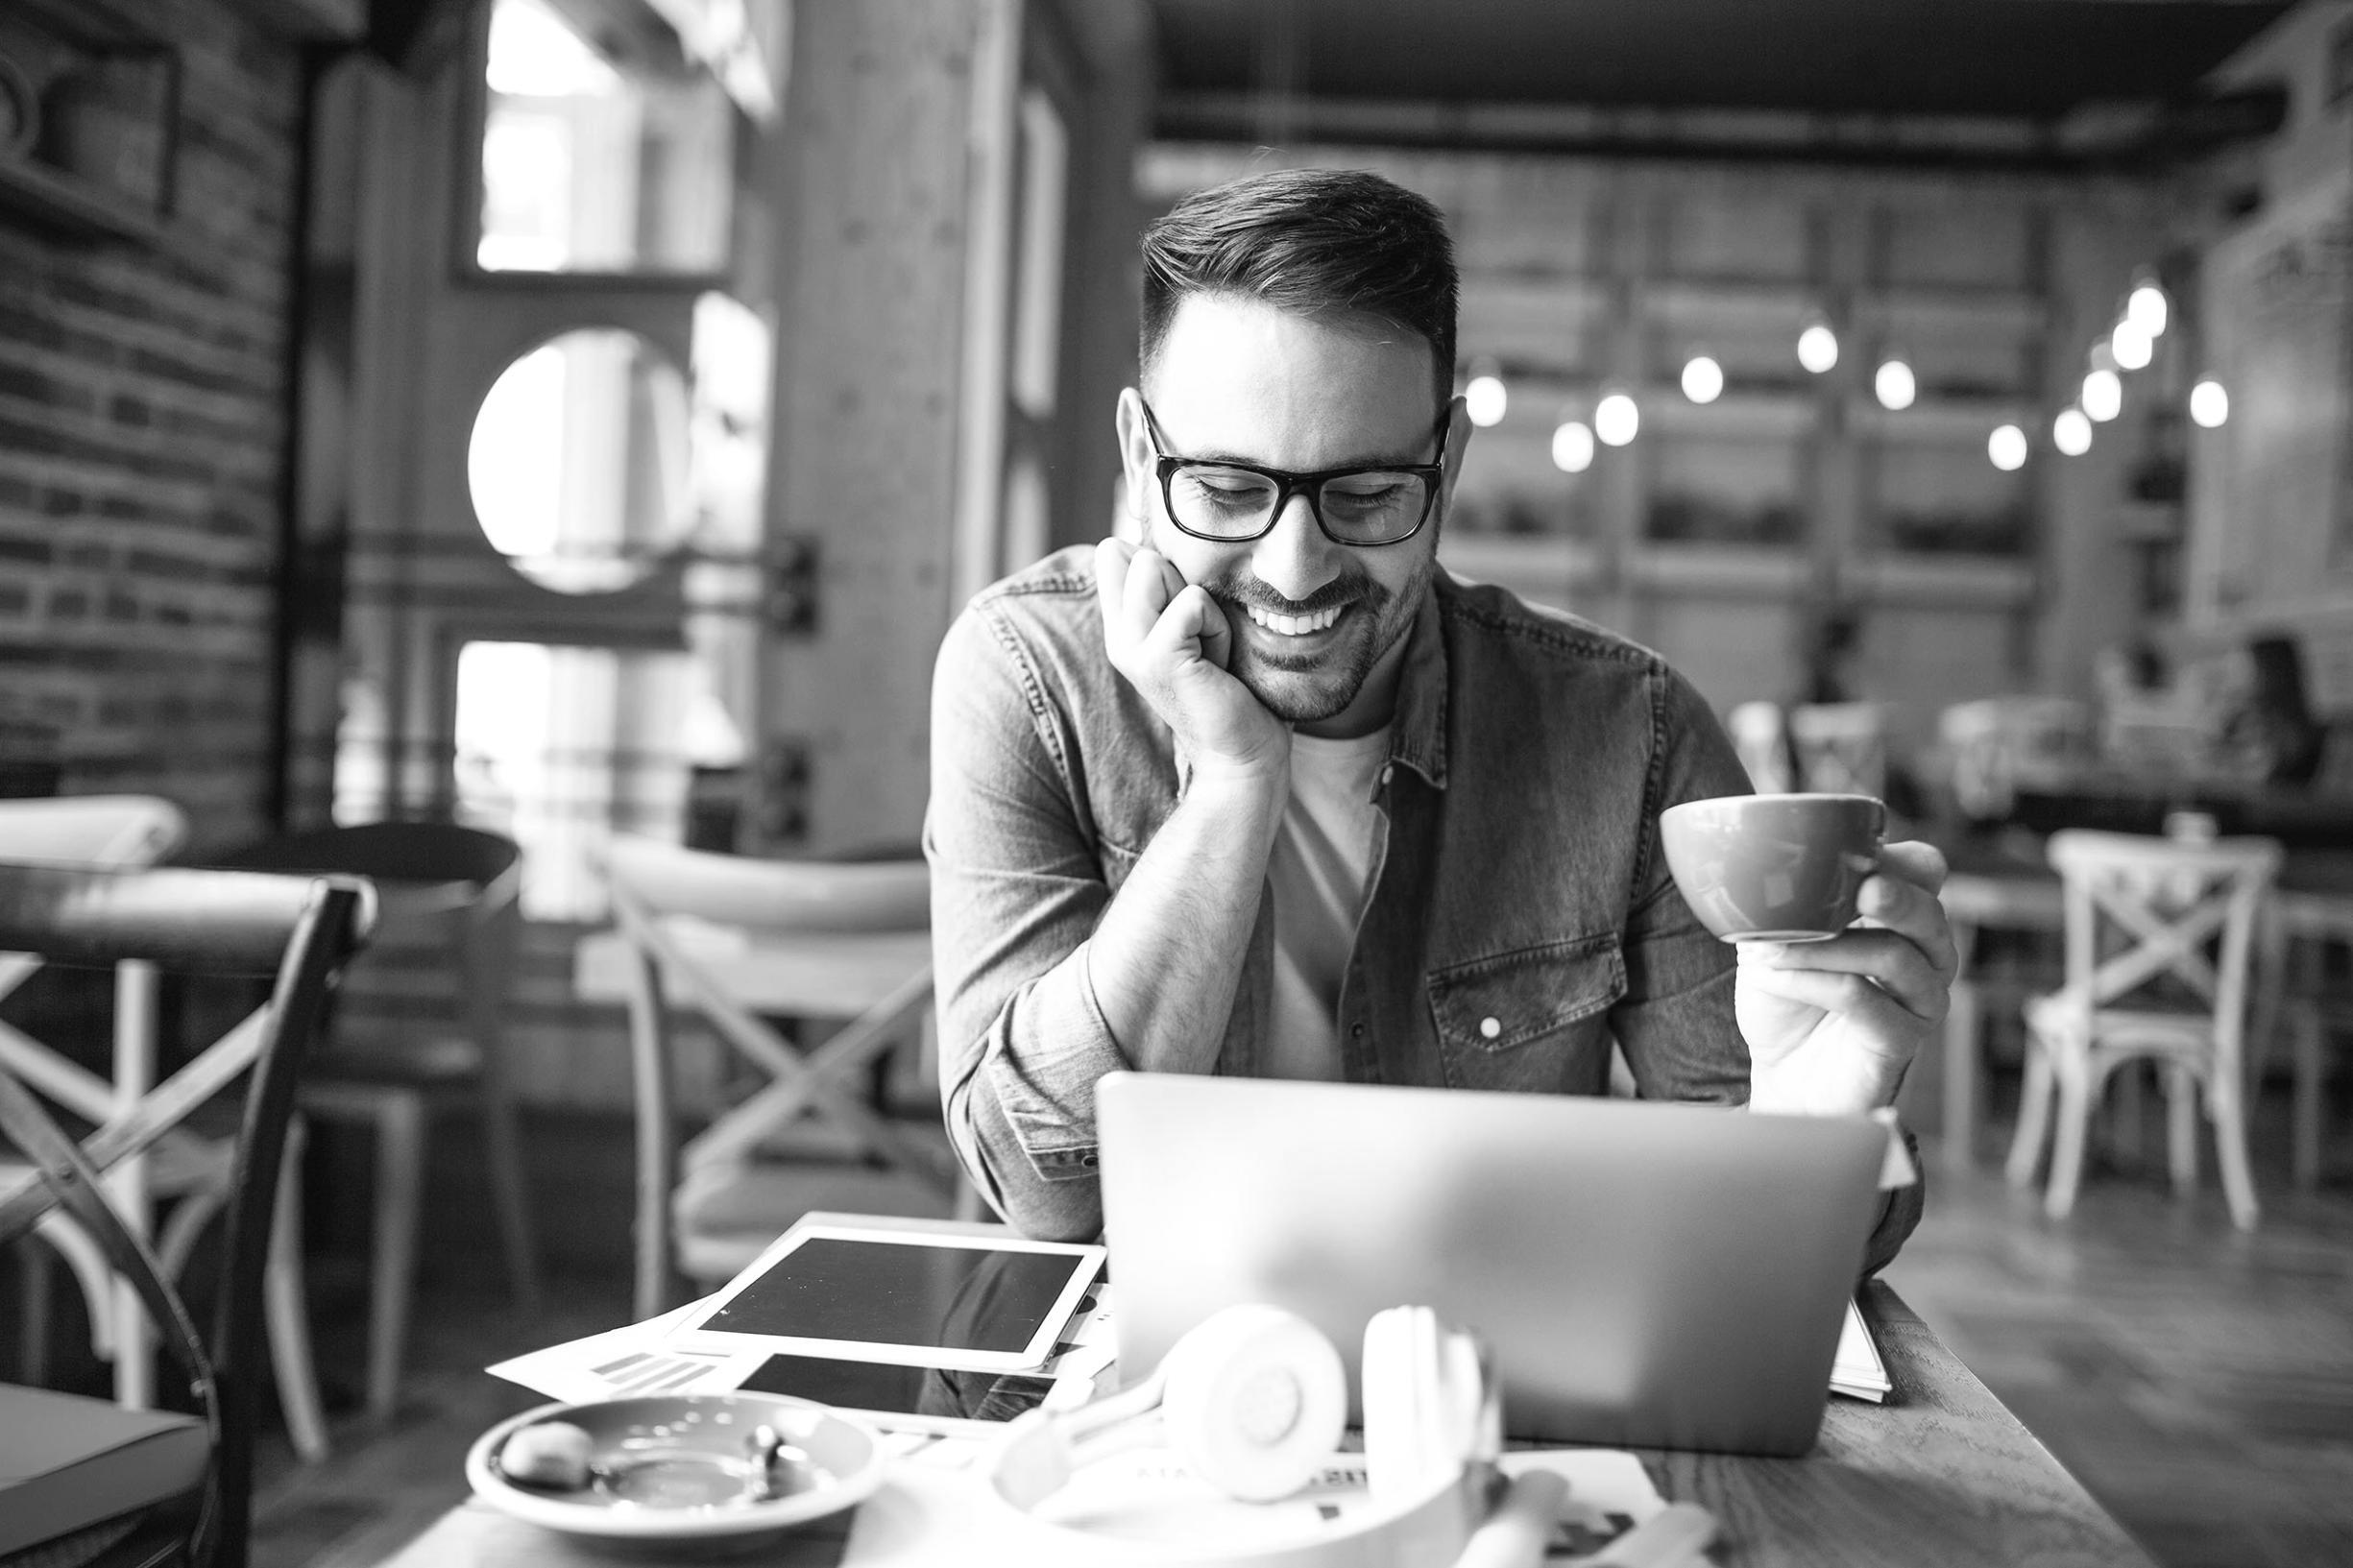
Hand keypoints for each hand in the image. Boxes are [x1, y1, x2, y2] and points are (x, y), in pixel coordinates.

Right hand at [1094, 538, 1288, 784]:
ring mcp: (1131, 648)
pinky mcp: (1156, 659)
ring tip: (1212, 647)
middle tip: (1206, 639)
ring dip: (1203, 604)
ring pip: (1156, 568)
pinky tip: (1219, 662)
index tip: (1191, 615)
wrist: (1245, 750)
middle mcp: (1118, 635)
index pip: (1114, 552)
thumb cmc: (1234, 685)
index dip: (1165, 566)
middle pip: (1141, 554)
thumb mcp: (1198, 624)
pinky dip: (1216, 625)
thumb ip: (1174, 586)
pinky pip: (1192, 602)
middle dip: (1189, 586)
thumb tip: (1161, 539)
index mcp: (1123, 625)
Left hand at [1736, 840, 1956, 1116]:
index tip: (1856, 850)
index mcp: (1902, 917)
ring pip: (1894, 956)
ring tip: (1771, 951)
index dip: (1898, 858)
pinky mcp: (1902, 1039)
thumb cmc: (1788, 999)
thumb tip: (1760, 859)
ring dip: (1826, 947)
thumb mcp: (1777, 937)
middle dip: (1896, 896)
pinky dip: (1815, 984)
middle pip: (1929, 913)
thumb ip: (1782, 899)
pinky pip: (1866, 1001)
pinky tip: (1776, 980)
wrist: (1783, 1074)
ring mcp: (1920, 999)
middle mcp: (1926, 954)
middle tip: (1864, 889)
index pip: (1924, 870)